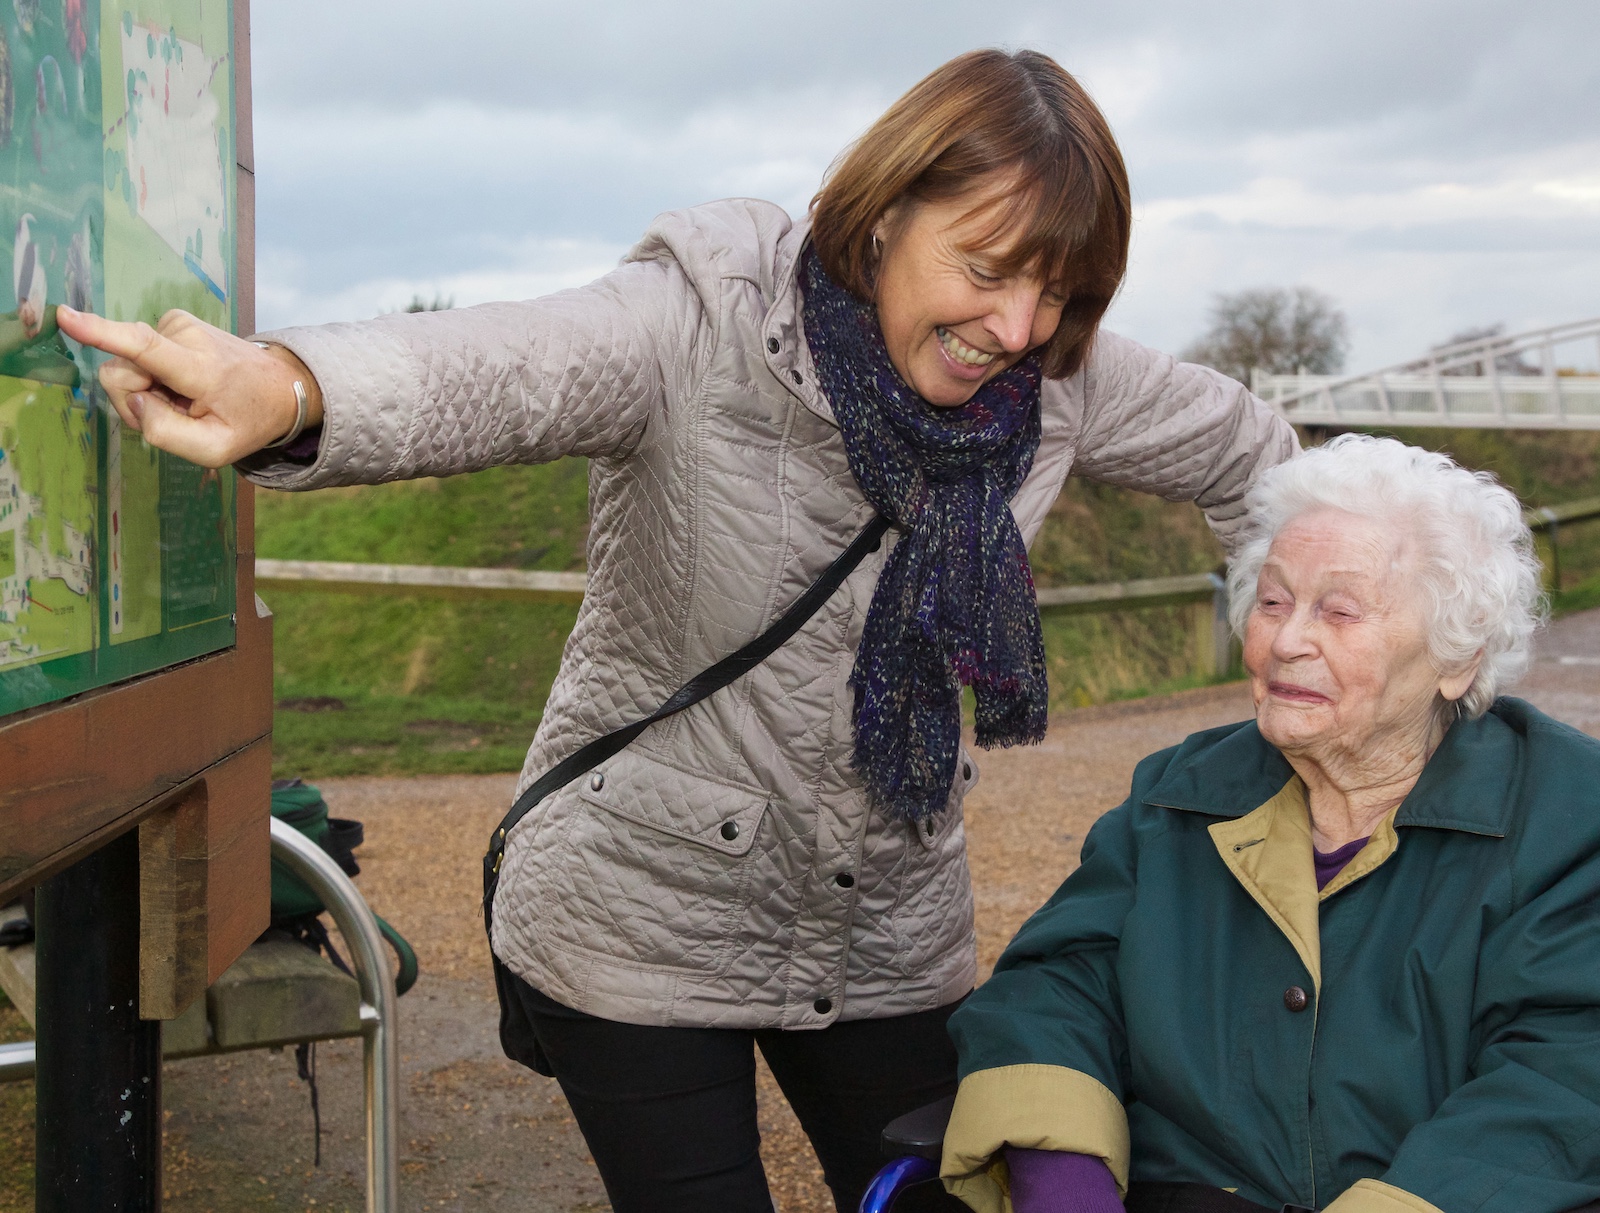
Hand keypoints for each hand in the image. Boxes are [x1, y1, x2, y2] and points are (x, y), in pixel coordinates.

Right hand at [55, 305, 324, 467]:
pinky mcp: (174, 321)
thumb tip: (136, 403)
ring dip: (149, 389)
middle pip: (122, 371)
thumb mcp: (216, 448)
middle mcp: (187, 336)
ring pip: (128, 363)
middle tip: (176, 413)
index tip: (66, 317)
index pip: (144, 346)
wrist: (279, 386)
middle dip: (136, 400)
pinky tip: (184, 384)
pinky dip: (155, 375)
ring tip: (186, 399)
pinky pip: (139, 353)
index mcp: (200, 369)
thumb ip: (167, 435)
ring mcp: (179, 323)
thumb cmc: (247, 420)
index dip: (101, 333)